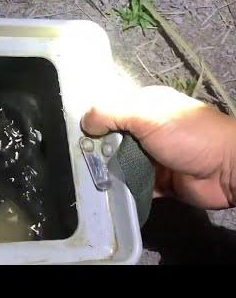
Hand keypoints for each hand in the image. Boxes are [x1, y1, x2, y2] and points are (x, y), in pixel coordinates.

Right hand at [81, 85, 235, 209]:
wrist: (227, 170)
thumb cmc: (189, 135)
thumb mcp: (146, 116)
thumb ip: (111, 114)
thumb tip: (83, 122)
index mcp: (145, 106)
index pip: (110, 109)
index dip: (93, 120)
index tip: (76, 134)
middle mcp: (147, 130)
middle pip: (111, 138)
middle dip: (97, 149)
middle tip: (80, 159)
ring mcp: (151, 156)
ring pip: (118, 162)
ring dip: (107, 170)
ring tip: (90, 177)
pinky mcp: (156, 181)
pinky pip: (131, 184)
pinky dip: (120, 188)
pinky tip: (105, 191)